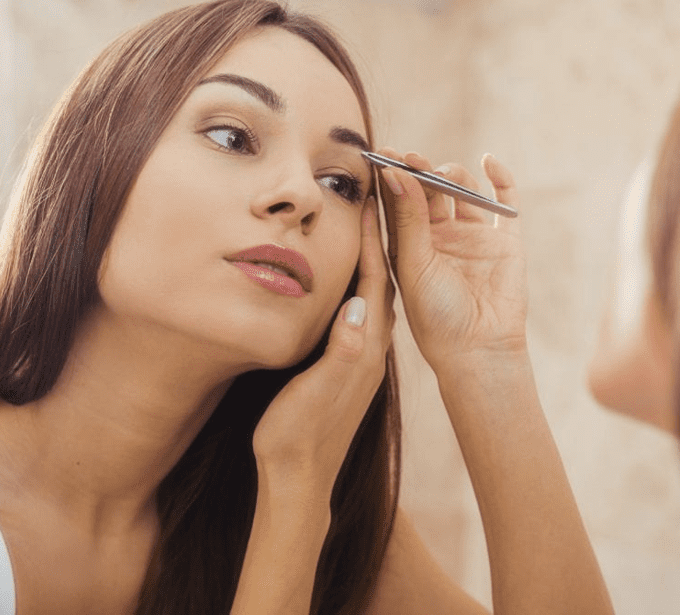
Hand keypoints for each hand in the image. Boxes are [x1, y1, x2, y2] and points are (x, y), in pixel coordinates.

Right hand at [252, 196, 394, 489]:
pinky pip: (359, 314)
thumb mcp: (316, 393)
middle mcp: (370, 349)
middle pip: (381, 282)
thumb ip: (341, 352)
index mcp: (365, 349)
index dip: (374, 238)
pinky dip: (357, 286)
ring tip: (364, 226)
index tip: (371, 198)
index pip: (375, 282)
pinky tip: (348, 281)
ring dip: (370, 260)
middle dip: (379, 239)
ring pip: (372, 296)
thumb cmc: (299, 437)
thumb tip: (359, 308)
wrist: (299, 481)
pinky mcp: (347, 367)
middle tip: (376, 199)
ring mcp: (361, 358)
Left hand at [378, 149, 527, 370]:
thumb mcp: (414, 264)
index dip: (392, 175)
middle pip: (429, 190)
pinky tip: (489, 160)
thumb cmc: (435, 316)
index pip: (399, 200)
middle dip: (420, 170)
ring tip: (444, 176)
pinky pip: (504, 201)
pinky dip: (500, 179)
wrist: (477, 350)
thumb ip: (408, 217)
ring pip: (463, 190)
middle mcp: (441, 236)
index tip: (383, 153)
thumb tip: (396, 171)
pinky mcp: (504, 240)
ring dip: (453, 175)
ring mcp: (473, 236)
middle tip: (410, 157)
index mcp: (410, 244)